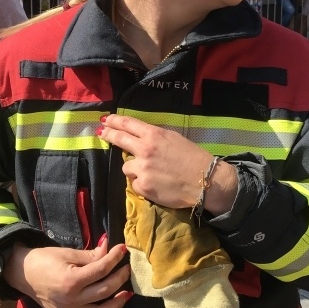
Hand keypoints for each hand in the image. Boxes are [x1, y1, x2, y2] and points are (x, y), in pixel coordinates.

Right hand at [4, 239, 130, 307]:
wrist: (22, 273)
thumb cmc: (44, 260)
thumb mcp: (67, 253)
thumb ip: (90, 254)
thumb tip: (109, 248)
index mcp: (71, 280)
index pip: (101, 269)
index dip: (115, 257)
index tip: (122, 248)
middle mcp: (72, 300)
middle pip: (105, 290)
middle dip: (120, 277)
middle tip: (126, 268)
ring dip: (117, 304)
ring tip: (126, 292)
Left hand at [97, 114, 237, 212]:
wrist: (206, 181)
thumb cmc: (194, 158)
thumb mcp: (174, 139)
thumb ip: (155, 138)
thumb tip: (140, 139)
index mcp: (154, 135)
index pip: (128, 124)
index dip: (114, 121)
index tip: (106, 120)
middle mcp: (145, 150)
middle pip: (119, 139)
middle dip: (108, 134)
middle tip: (102, 132)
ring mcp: (142, 169)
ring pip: (126, 167)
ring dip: (134, 169)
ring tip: (151, 173)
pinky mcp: (143, 187)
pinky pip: (135, 184)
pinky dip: (142, 185)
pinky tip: (156, 185)